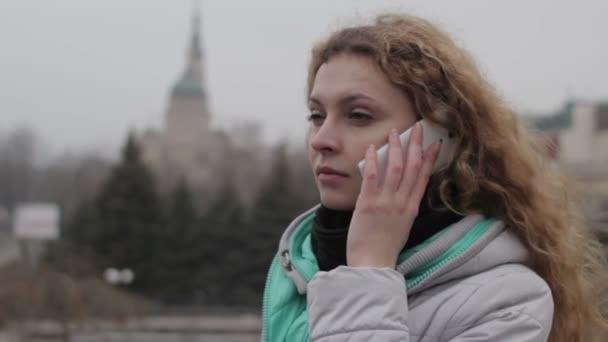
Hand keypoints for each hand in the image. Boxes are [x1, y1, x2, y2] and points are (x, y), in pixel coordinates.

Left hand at [346, 123, 441, 267]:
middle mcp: (401, 202)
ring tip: (394, 132)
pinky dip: (372, 161)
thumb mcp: (402, 225)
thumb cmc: (385, 247)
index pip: (423, 177)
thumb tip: (402, 190)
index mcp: (411, 208)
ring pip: (394, 168)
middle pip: (412, 167)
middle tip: (417, 128)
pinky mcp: (367, 204)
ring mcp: (385, 202)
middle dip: (415, 145)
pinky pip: (372, 177)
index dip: (429, 158)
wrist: (373, 263)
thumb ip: (403, 207)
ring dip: (395, 148)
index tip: (434, 143)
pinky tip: (371, 148)